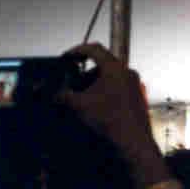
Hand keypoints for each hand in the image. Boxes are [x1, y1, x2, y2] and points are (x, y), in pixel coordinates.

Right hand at [56, 43, 154, 160]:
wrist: (132, 140)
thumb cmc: (109, 119)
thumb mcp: (79, 105)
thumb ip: (63, 95)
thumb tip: (53, 94)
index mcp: (115, 67)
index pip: (94, 48)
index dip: (77, 50)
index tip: (66, 57)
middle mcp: (127, 71)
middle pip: (101, 63)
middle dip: (83, 72)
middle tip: (70, 82)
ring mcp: (134, 83)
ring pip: (109, 76)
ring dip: (92, 83)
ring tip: (80, 97)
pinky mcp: (136, 94)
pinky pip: (117, 86)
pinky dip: (103, 90)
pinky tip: (93, 104)